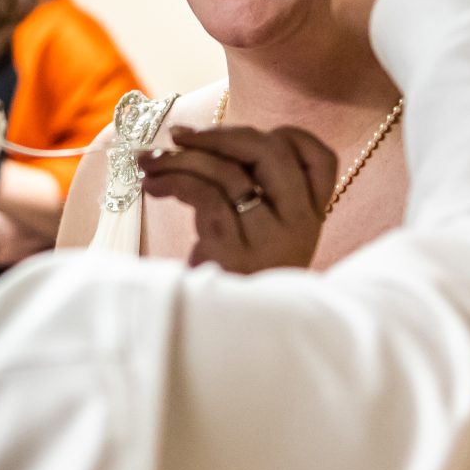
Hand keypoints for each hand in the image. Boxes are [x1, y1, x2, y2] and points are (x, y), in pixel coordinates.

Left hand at [139, 125, 338, 272]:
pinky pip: (205, 196)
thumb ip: (251, 190)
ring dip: (180, 158)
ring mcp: (270, 238)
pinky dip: (173, 181)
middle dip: (218, 134)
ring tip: (148, 161)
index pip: (320, 158)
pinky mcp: (234, 251)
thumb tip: (196, 137)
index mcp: (311, 217)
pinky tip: (153, 185)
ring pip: (229, 172)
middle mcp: (300, 225)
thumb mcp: (255, 233)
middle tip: (178, 134)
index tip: (237, 136)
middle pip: (271, 152)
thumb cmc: (233, 277)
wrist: (225, 335)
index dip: (284, 135)